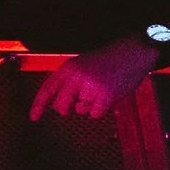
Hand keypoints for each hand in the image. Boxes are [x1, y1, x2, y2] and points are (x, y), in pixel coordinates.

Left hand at [28, 37, 160, 120]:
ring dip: (91, 105)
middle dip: (68, 108)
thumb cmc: (111, 58)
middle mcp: (76, 77)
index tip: (34, 118)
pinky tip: (110, 96)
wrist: (135, 51)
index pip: (47, 89)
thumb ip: (70, 80)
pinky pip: (95, 114)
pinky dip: (102, 109)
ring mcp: (90, 87)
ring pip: (81, 110)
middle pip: (61, 106)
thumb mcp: (84, 64)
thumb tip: (62, 104)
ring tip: (102, 89)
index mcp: (69, 67)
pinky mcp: (105, 96)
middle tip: (79, 103)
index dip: (38, 105)